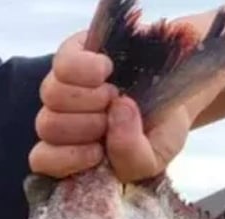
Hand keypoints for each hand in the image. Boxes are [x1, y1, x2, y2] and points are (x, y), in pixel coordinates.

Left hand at [30, 28, 224, 182]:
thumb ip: (135, 159)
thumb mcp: (157, 155)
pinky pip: (63, 64)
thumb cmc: (162, 128)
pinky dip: (88, 69)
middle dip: (89, 125)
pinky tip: (107, 70)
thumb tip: (117, 112)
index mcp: (76, 154)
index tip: (98, 152)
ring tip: (116, 95)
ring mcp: (63, 85)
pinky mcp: (71, 52)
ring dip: (92, 98)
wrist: (179, 86)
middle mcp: (63, 119)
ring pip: (52, 96)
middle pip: (48, 126)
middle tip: (115, 118)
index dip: (67, 157)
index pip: (44, 160)